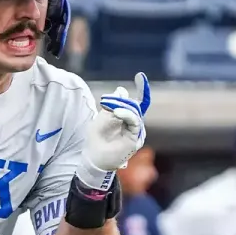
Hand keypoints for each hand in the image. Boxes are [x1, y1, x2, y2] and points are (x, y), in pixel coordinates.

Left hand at [77, 73, 148, 190]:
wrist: (93, 158)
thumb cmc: (95, 140)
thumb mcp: (101, 117)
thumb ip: (112, 105)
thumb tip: (122, 90)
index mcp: (126, 118)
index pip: (138, 102)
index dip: (142, 89)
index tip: (141, 76)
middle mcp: (133, 124)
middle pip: (135, 104)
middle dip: (121, 99)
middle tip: (105, 101)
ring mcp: (135, 132)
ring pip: (135, 111)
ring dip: (121, 106)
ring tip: (108, 107)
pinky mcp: (135, 138)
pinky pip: (135, 121)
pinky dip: (127, 114)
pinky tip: (117, 112)